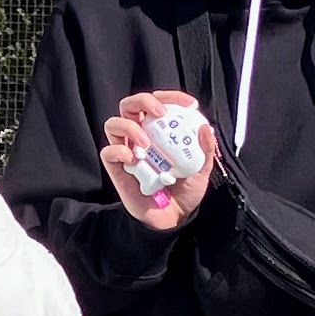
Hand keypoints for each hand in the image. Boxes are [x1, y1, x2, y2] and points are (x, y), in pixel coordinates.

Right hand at [99, 90, 217, 231]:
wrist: (173, 218)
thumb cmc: (185, 191)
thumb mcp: (202, 170)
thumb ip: (205, 150)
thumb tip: (206, 128)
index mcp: (158, 131)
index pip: (158, 103)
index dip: (172, 97)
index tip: (190, 104)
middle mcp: (139, 136)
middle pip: (129, 105)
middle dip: (143, 101)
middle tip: (160, 113)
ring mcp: (126, 151)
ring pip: (113, 124)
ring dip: (129, 127)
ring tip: (146, 143)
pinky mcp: (116, 168)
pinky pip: (109, 151)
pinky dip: (120, 151)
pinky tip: (134, 160)